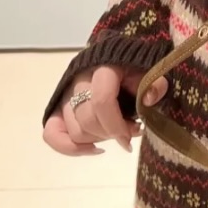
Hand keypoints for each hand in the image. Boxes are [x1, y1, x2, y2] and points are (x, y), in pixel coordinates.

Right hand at [41, 63, 168, 157]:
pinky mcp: (58, 107)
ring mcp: (66, 94)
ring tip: (116, 132)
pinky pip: (51, 133)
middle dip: (110, 133)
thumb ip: (155, 84)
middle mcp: (79, 80)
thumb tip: (147, 101)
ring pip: (74, 130)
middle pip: (87, 120)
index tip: (130, 138)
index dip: (115, 125)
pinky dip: (69, 148)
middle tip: (130, 132)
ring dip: (97, 139)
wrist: (116, 58)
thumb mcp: (149, 71)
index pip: (101, 100)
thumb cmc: (133, 67)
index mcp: (102, 68)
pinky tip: (93, 149)